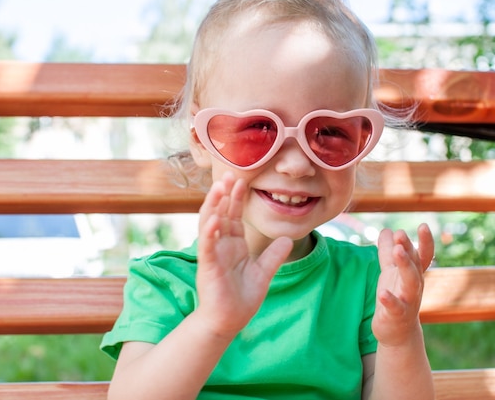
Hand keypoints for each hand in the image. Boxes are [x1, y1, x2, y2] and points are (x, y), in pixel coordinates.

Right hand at [195, 172, 292, 337]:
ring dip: (213, 205)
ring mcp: (213, 254)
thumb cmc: (242, 297)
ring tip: (218, 187)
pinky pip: (208, 246)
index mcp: (233, 244)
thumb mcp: (264, 272)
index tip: (242, 178)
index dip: (237, 197)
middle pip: (221, 213)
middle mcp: (221, 245)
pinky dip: (210, 231)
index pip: (234, 215)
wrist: (229, 321)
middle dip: (224, 193)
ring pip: (210, 224)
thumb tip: (287, 238)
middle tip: (229, 172)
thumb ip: (274, 255)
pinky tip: (215, 218)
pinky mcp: (208, 266)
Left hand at [372, 223, 433, 346]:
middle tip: (401, 234)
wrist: (397, 332)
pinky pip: (396, 308)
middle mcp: (414, 286)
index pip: (422, 256)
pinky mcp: (397, 316)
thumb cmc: (395, 297)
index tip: (423, 225)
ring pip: (410, 283)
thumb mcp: (390, 272)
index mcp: (413, 274)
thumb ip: (388, 252)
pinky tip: (382, 294)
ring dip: (405, 267)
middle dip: (409, 249)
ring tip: (397, 252)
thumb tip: (387, 230)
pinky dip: (390, 300)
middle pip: (415, 266)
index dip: (425, 241)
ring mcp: (408, 301)